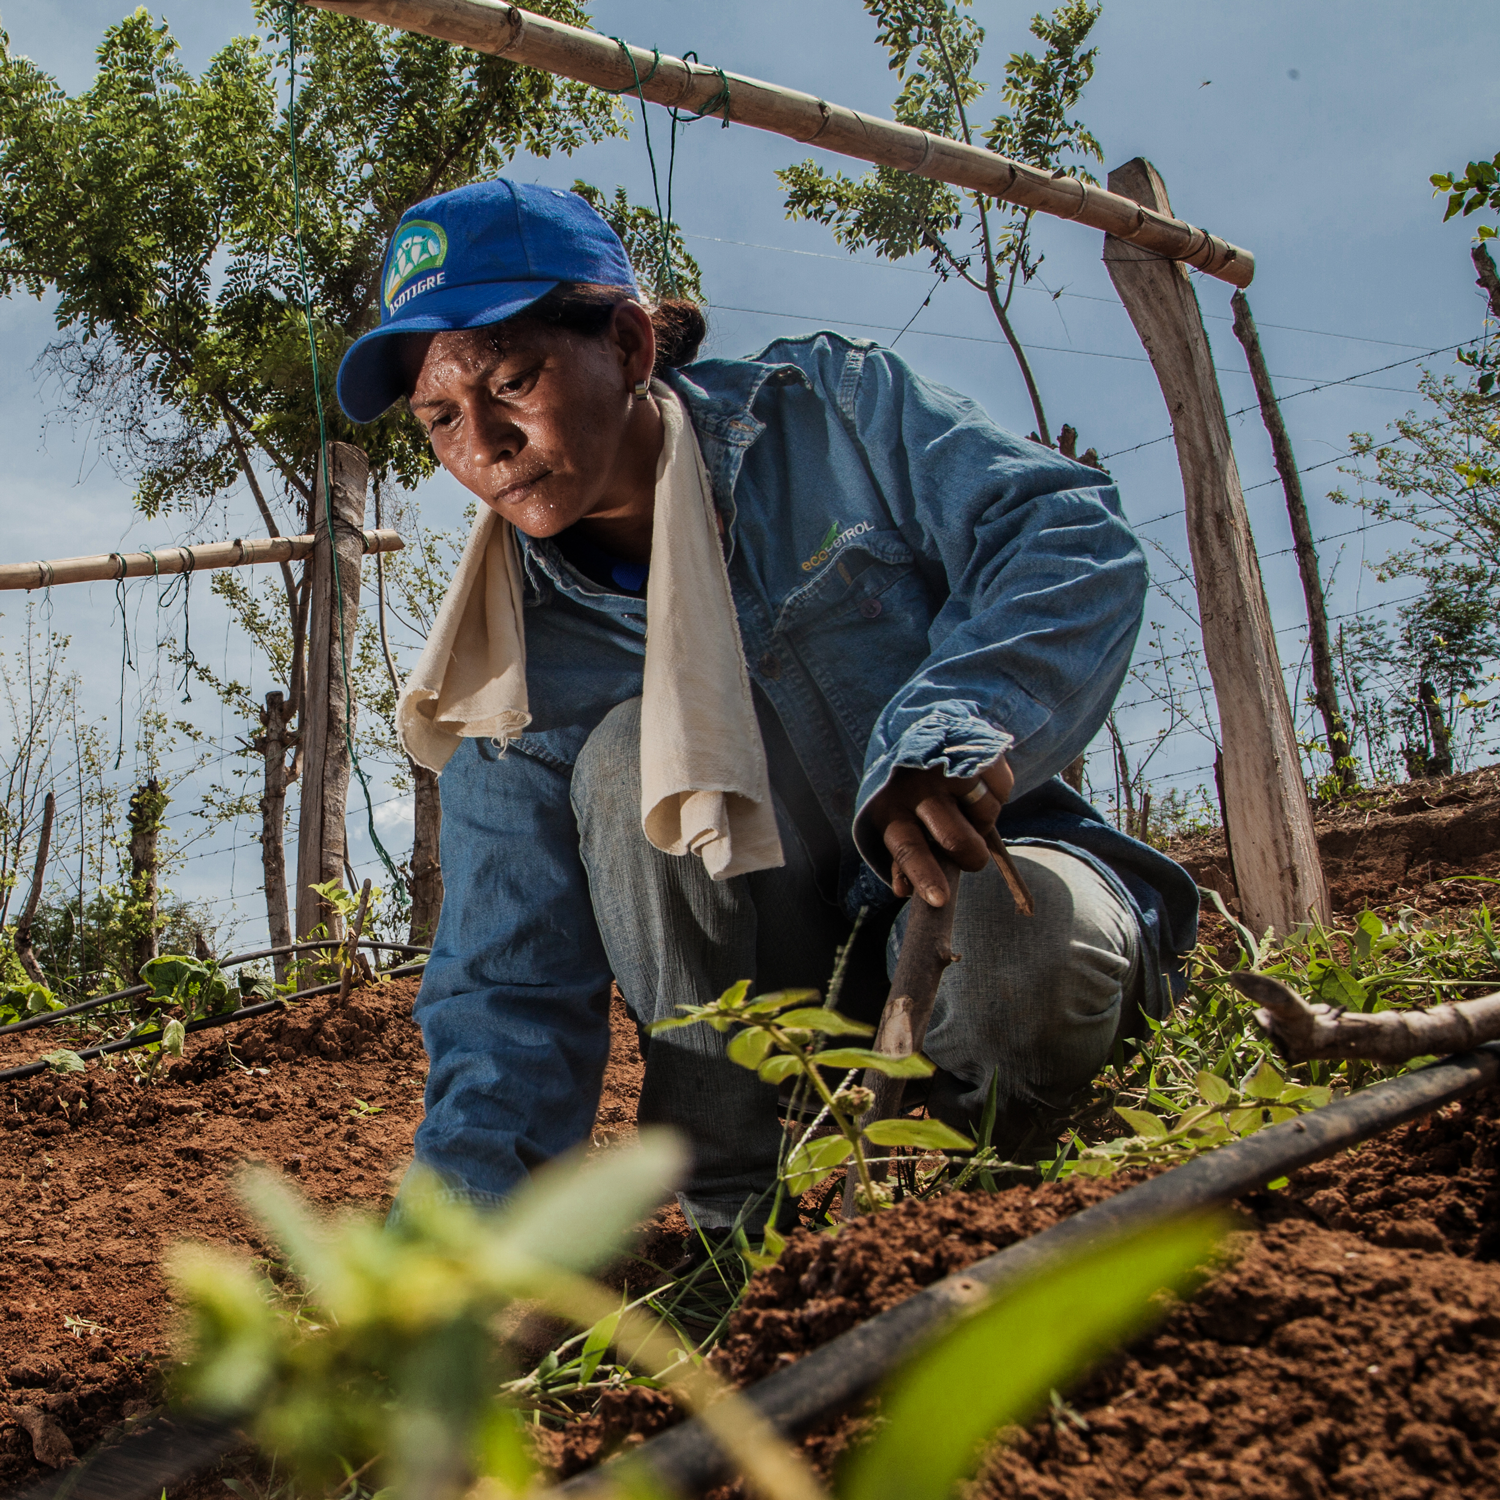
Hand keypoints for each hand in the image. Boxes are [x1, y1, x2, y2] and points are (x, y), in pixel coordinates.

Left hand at [864, 756, 1013, 906]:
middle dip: (973, 857)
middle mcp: (916, 788)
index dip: (925, 876)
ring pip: (986, 815)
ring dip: (986, 822)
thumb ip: (902, 858)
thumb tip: (903, 893)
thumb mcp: (895, 821)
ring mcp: (946, 766)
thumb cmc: (910, 793)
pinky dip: (999, 794)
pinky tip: (981, 785)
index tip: (941, 900)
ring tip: (970, 809)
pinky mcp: (973, 749)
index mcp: (891, 811)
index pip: (909, 849)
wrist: (921, 728)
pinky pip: (1003, 788)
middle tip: (974, 857)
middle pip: (954, 838)